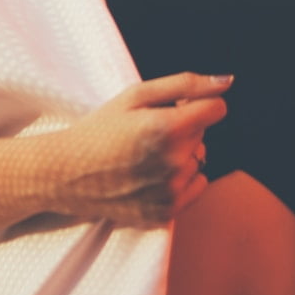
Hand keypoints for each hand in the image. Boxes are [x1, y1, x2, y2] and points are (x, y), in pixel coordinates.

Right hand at [51, 72, 230, 227]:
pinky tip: (151, 173)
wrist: (68, 173)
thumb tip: (227, 81)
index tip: (174, 106)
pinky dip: (180, 177)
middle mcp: (175, 163)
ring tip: (146, 153)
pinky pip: (196, 186)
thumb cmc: (101, 127)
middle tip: (147, 129)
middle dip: (184, 126)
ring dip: (181, 153)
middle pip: (203, 133)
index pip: (216, 109)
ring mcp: (171, 192)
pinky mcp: (166, 213)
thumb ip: (186, 84)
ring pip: (199, 159)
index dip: (196, 103)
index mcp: (168, 128)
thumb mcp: (137, 94)